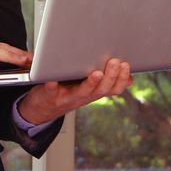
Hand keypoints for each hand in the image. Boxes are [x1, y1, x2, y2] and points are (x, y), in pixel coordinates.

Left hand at [17, 59, 132, 124]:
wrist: (41, 109)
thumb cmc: (66, 92)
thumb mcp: (88, 88)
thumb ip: (105, 82)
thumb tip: (130, 78)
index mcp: (93, 92)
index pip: (114, 89)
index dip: (122, 79)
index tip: (126, 64)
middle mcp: (83, 96)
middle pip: (102, 90)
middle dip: (111, 76)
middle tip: (115, 62)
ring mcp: (67, 97)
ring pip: (83, 92)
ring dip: (91, 83)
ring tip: (97, 73)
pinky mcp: (49, 95)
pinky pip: (51, 91)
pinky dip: (52, 85)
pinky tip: (52, 79)